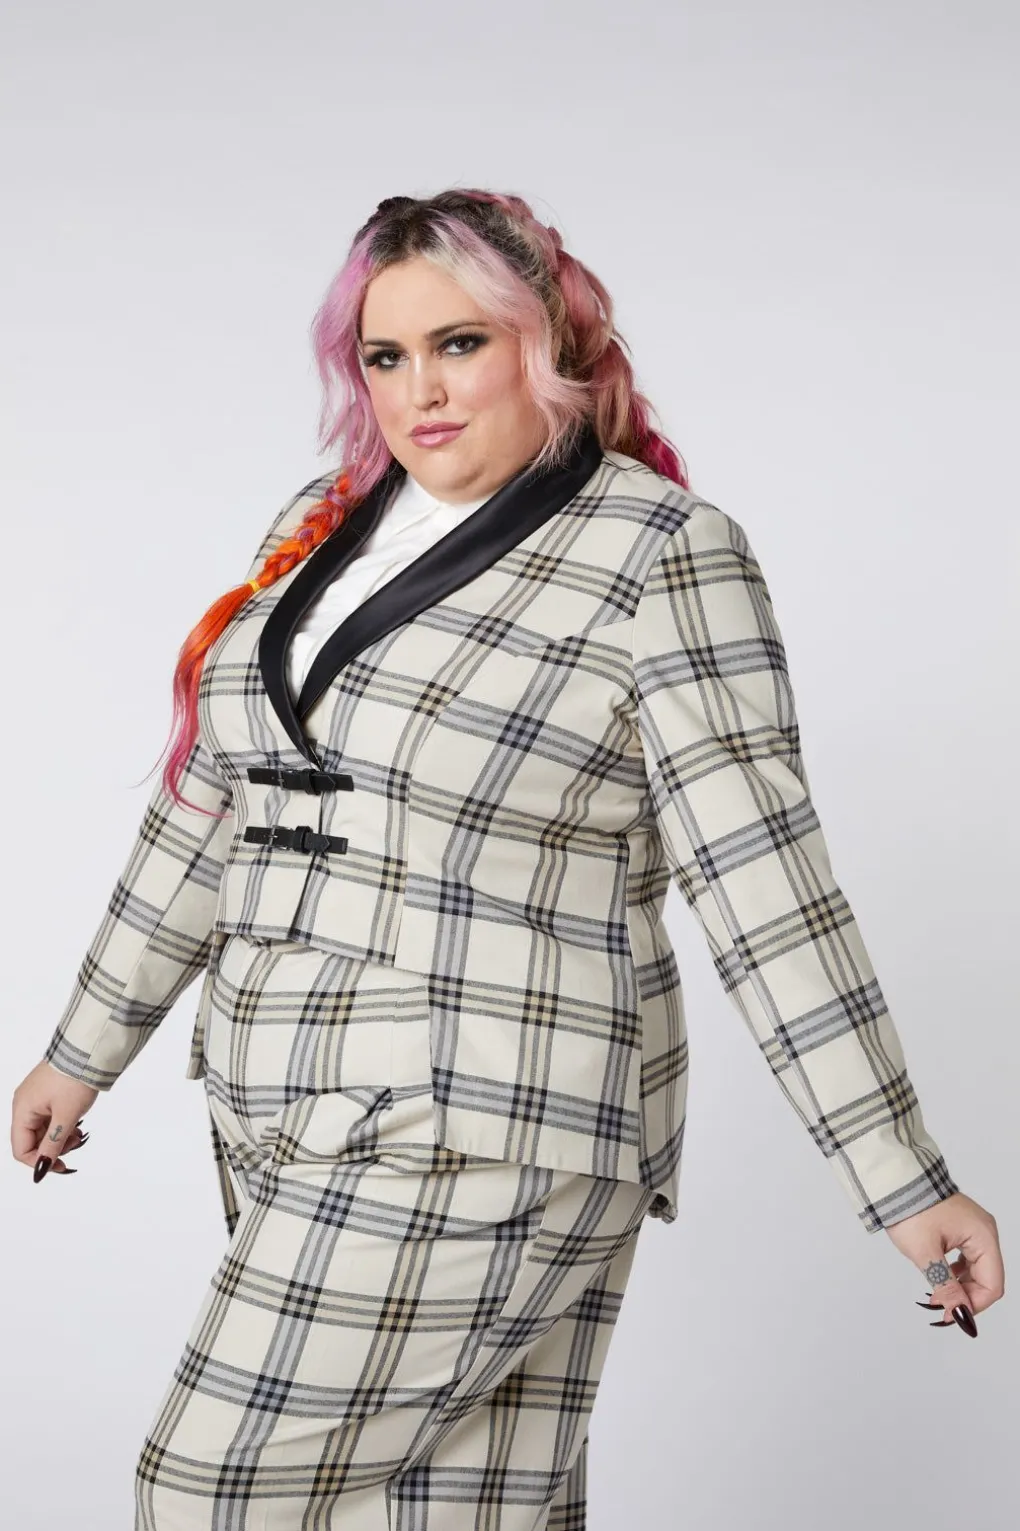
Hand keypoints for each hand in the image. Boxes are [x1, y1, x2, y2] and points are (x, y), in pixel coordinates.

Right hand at [11, 1060, 98, 1180]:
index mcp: (22, 1110)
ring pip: (43, 1130)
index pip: (21, 1149)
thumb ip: (53, 1144)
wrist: (88, 1049)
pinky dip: (62, 1125)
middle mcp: (24, 1104)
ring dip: (60, 1137)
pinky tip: (76, 1125)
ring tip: (78, 1134)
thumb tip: (42, 1169)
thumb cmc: (74, 1079)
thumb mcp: (66, 1116)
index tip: (61, 1166)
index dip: (39, 1161)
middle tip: (75, 1144)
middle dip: (53, 1148)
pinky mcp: (48, 1093)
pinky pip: (50, 1117)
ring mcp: (36, 1098)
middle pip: (32, 1140)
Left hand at [884, 1190, 1004, 1336]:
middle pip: (987, 1278)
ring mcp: (973, 1228)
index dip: (974, 1305)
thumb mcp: (926, 1253)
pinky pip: (967, 1257)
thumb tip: (960, 1316)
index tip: (950, 1316)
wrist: (894, 1179)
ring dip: (960, 1286)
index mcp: (983, 1237)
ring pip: (977, 1269)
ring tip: (938, 1294)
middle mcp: (984, 1232)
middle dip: (965, 1297)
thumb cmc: (910, 1210)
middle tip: (940, 1307)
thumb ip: (946, 1286)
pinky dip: (956, 1272)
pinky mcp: (961, 1227)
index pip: (993, 1284)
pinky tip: (940, 1276)